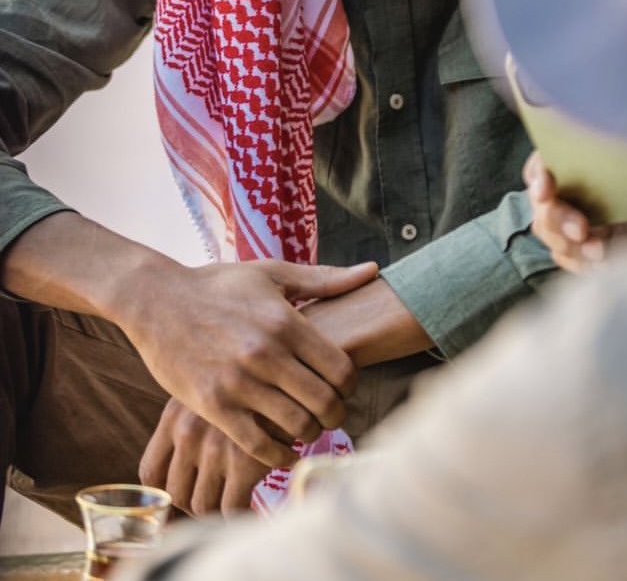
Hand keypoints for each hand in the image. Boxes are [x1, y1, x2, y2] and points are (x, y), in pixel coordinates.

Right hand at [117, 258, 377, 467]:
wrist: (155, 300)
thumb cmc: (218, 285)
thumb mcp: (272, 275)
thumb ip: (324, 279)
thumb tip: (374, 270)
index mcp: (286, 320)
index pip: (341, 368)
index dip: (351, 384)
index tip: (344, 387)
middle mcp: (266, 353)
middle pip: (325, 401)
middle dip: (336, 413)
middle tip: (331, 414)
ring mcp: (239, 382)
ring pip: (296, 426)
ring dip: (309, 433)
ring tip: (307, 427)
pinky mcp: (213, 405)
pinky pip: (258, 445)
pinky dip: (277, 454)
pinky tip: (281, 448)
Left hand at [140, 398, 273, 515]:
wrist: (289, 376)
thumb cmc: (251, 385)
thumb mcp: (210, 392)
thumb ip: (191, 421)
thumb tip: (183, 466)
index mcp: (174, 416)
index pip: (151, 472)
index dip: (162, 494)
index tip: (178, 500)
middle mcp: (188, 433)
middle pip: (175, 494)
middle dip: (194, 502)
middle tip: (215, 499)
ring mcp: (215, 449)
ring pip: (201, 505)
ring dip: (217, 509)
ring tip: (233, 499)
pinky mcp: (244, 463)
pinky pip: (230, 508)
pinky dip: (239, 512)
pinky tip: (251, 502)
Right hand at [523, 148, 626, 273]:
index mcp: (601, 163)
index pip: (552, 159)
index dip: (539, 171)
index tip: (546, 186)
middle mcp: (588, 192)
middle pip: (543, 202)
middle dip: (552, 215)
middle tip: (581, 228)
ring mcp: (591, 226)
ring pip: (549, 232)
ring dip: (564, 242)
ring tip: (600, 249)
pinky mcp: (599, 257)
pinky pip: (570, 260)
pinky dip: (579, 262)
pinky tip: (605, 261)